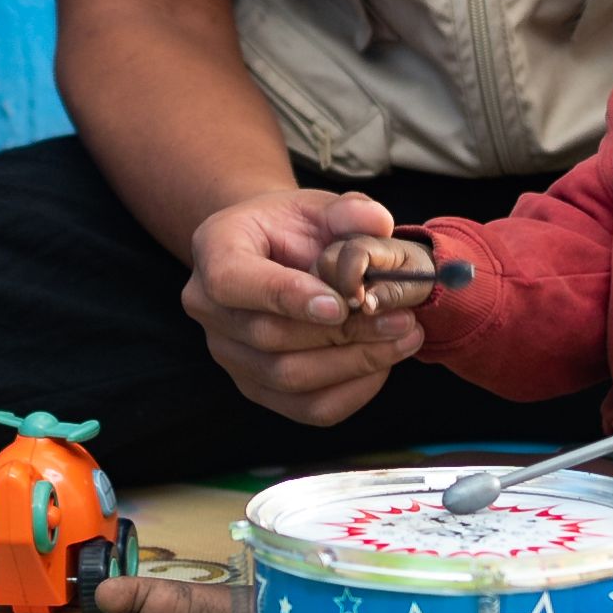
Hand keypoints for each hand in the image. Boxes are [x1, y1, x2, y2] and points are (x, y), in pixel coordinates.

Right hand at [181, 189, 424, 425]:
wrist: (274, 253)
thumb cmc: (294, 227)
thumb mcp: (319, 204)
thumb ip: (349, 210)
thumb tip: (378, 222)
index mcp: (215, 250)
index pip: (233, 282)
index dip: (286, 296)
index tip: (341, 304)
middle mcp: (209, 308)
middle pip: (269, 336)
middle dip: (342, 332)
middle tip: (399, 319)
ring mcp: (228, 353)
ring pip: (288, 378)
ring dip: (354, 363)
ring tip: (403, 338)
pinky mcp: (255, 386)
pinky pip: (306, 408)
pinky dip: (352, 392)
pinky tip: (384, 365)